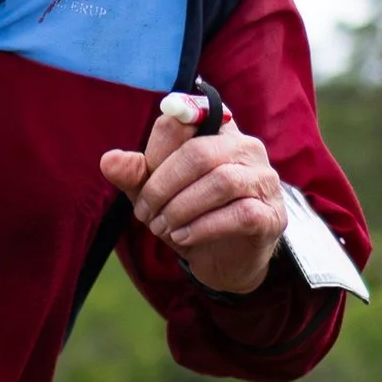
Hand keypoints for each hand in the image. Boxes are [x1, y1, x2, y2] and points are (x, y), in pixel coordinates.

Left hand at [99, 100, 287, 297]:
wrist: (223, 260)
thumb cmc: (190, 215)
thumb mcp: (155, 193)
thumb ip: (135, 174)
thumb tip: (109, 160)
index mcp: (217, 130)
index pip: (183, 120)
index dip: (156, 150)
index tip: (144, 176)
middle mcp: (247, 148)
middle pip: (199, 152)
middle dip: (162, 186)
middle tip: (144, 213)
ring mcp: (264, 180)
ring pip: (222, 182)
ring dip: (181, 208)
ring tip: (162, 228)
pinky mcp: (271, 215)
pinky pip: (240, 214)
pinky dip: (203, 227)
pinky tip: (183, 238)